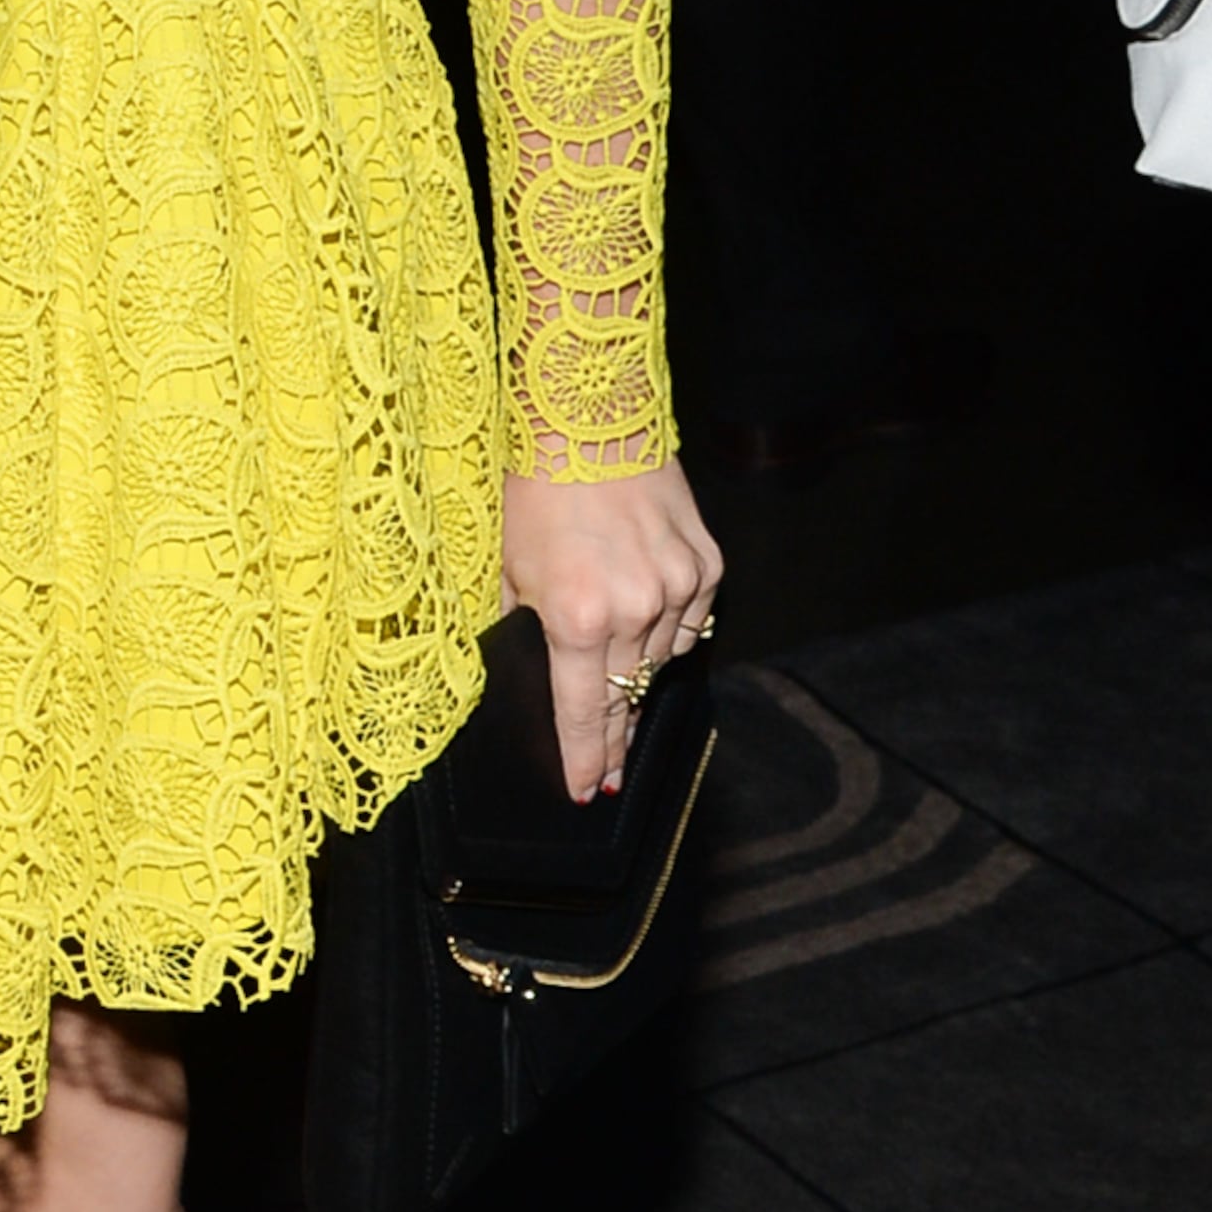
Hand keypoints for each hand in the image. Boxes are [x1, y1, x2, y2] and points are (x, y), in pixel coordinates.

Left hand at [501, 465, 723, 798]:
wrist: (590, 419)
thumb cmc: (536, 492)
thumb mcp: (507, 567)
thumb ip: (520, 627)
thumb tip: (530, 672)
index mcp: (575, 618)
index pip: (585, 711)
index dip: (587, 758)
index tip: (590, 791)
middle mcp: (632, 611)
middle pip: (626, 696)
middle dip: (613, 733)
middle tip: (610, 769)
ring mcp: (675, 588)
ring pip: (660, 659)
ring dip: (637, 667)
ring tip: (614, 654)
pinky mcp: (704, 564)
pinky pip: (689, 621)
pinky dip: (668, 626)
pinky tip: (647, 612)